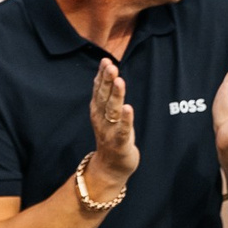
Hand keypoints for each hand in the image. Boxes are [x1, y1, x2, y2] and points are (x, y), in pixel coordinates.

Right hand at [87, 57, 139, 190]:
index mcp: (98, 111)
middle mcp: (101, 119)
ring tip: (120, 81)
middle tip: (111, 66)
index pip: (99, 90)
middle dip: (108, 81)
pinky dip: (126, 119)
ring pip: (113, 111)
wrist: (110, 167)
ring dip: (116, 96)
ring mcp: (110, 131)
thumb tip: (107, 69)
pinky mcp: (120, 143)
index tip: (105, 61)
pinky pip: (123, 130)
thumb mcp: (106, 113)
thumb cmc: (111, 135)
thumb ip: (106, 93)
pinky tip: (129, 108)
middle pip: (104, 98)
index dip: (102, 76)